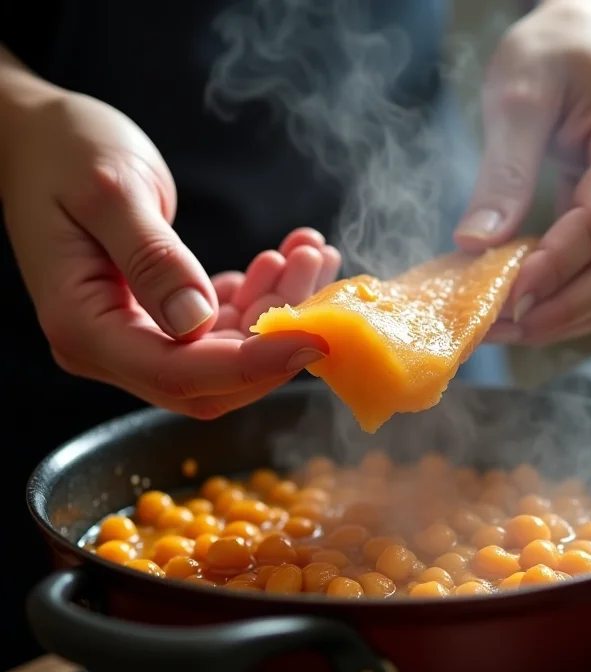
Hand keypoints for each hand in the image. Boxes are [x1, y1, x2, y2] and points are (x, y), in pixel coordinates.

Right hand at [3, 90, 333, 417]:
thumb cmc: (62, 151)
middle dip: (276, 335)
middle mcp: (109, 346)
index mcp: (84, 327)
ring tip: (308, 254)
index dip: (252, 365)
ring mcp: (136, 335)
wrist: (37, 138)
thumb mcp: (109, 192)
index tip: (313, 339)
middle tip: (317, 276)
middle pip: (212, 378)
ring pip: (225, 351)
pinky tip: (284, 259)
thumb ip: (152, 259)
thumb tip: (196, 322)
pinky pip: (221, 325)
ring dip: (276, 310)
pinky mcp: (159, 317)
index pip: (179, 374)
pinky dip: (260, 297)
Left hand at [455, 0, 590, 344]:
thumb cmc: (563, 52)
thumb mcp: (521, 93)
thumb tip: (477, 243)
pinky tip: (524, 314)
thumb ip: (504, 169)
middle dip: (555, 309)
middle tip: (494, 327)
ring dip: (560, 319)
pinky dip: (568, 307)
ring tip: (499, 329)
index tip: (500, 294)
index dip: (550, 268)